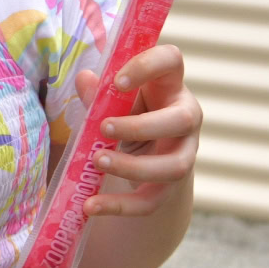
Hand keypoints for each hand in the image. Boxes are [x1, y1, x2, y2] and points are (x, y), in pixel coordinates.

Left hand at [74, 43, 201, 218]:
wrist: (143, 157)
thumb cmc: (126, 115)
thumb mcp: (112, 102)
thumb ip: (99, 93)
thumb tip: (83, 78)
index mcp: (169, 86)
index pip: (172, 61)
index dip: (149, 66)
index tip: (119, 81)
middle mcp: (185, 118)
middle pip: (183, 119)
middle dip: (142, 125)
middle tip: (103, 127)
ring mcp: (184, 154)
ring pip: (174, 166)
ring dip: (133, 166)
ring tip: (97, 161)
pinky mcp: (171, 187)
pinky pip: (152, 201)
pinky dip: (121, 206)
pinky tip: (91, 206)